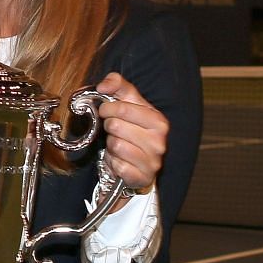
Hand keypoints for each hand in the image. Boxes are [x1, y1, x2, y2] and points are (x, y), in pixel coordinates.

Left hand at [94, 72, 166, 197]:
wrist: (141, 161)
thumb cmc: (134, 128)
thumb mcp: (129, 102)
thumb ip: (117, 85)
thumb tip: (103, 85)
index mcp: (159, 121)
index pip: (124, 108)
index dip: (108, 108)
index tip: (105, 110)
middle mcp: (159, 142)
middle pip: (116, 126)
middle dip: (109, 126)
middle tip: (113, 129)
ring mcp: (152, 162)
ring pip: (115, 146)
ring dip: (111, 144)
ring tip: (118, 143)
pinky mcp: (142, 177)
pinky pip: (117, 165)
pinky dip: (112, 161)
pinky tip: (119, 159)